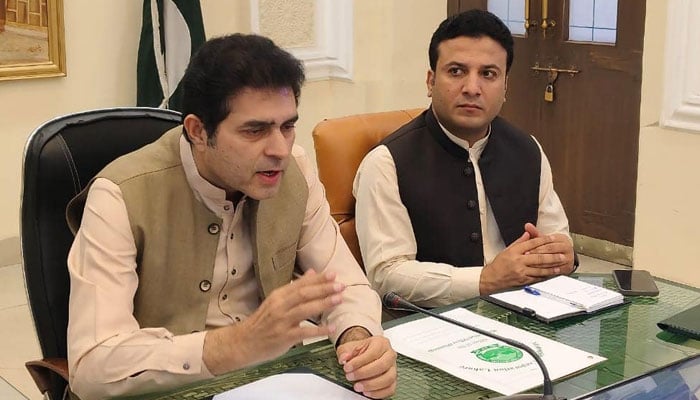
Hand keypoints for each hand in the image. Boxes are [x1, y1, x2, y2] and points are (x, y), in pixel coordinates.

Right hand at [203, 269, 343, 374]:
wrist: (243, 342)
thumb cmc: (263, 322)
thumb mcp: (276, 301)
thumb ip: (295, 288)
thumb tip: (313, 272)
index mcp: (278, 296)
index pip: (301, 284)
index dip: (318, 279)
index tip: (334, 274)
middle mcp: (279, 306)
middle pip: (304, 294)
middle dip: (324, 289)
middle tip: (341, 285)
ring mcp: (281, 322)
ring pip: (304, 310)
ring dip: (323, 304)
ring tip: (339, 300)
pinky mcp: (283, 337)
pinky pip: (304, 332)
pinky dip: (318, 330)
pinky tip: (331, 328)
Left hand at [336, 328, 396, 398]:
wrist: (364, 354)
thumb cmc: (360, 350)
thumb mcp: (349, 347)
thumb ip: (345, 352)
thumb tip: (344, 358)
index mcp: (381, 343)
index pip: (373, 353)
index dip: (359, 362)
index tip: (347, 367)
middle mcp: (390, 354)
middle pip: (382, 365)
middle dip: (364, 373)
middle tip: (351, 376)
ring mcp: (393, 368)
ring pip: (388, 378)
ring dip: (371, 385)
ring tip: (357, 386)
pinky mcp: (393, 380)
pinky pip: (390, 389)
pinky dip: (378, 393)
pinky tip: (367, 392)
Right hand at [480, 227, 565, 294]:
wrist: (491, 278)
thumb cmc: (498, 264)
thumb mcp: (507, 250)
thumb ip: (519, 242)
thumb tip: (528, 234)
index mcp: (514, 251)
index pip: (532, 243)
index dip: (543, 240)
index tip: (552, 239)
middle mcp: (518, 261)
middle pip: (538, 257)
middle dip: (552, 256)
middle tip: (562, 255)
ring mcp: (521, 271)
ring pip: (540, 269)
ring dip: (551, 267)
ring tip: (560, 265)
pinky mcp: (523, 280)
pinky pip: (536, 277)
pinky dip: (545, 275)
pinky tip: (551, 274)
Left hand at [525, 233, 574, 274]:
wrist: (565, 256)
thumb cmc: (553, 246)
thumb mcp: (545, 239)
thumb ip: (535, 232)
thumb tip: (527, 225)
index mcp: (562, 239)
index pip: (548, 241)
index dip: (535, 245)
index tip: (525, 249)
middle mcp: (567, 248)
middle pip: (550, 249)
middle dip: (537, 253)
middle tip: (526, 256)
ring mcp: (568, 258)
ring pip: (552, 260)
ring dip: (540, 263)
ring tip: (529, 264)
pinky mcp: (567, 268)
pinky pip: (555, 270)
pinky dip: (546, 271)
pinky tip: (537, 271)